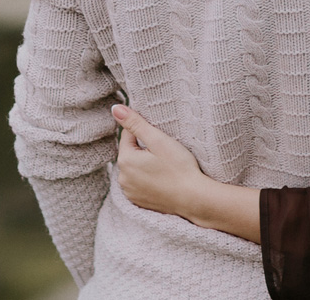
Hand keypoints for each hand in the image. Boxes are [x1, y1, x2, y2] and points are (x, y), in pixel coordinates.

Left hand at [113, 104, 210, 218]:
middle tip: (165, 152)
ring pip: (134, 169)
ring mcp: (129, 192)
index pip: (128, 135)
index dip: (145, 132)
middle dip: (144, 149)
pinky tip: (162, 178)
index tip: (160, 137)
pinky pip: (139, 183)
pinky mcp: (138, 201)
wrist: (193, 198)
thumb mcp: (158, 140)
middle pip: (131, 153)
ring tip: (165, 166)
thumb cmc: (179, 167)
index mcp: (125, 160)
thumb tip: (115, 109)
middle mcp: (122, 178)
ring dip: (144, 164)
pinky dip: (148, 179)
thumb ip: (135, 123)